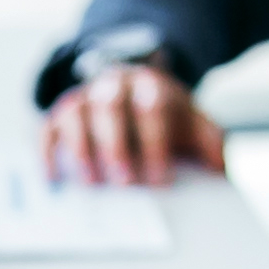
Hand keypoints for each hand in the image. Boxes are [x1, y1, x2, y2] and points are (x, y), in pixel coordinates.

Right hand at [42, 59, 227, 183]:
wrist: (133, 87)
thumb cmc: (164, 114)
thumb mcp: (193, 120)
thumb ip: (211, 139)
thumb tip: (221, 169)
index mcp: (150, 85)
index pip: (153, 107)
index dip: (156, 143)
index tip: (161, 179)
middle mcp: (114, 85)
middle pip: (111, 107)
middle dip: (118, 145)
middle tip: (126, 182)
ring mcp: (84, 97)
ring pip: (76, 113)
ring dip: (82, 148)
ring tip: (92, 183)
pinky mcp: (60, 114)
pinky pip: (46, 129)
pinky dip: (47, 153)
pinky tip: (53, 180)